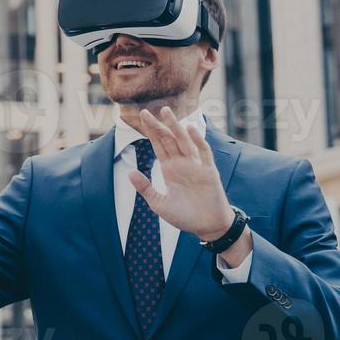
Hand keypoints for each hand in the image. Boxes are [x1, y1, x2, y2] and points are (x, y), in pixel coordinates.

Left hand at [127, 107, 235, 241]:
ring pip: (184, 141)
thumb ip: (145, 188)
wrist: (208, 227)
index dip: (150, 132)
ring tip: (166, 112)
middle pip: (168, 140)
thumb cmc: (185, 217)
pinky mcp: (209, 171)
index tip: (141, 119)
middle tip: (145, 112)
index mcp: (169, 170)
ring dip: (176, 127)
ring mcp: (196, 166)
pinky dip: (198, 140)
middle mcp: (182, 164)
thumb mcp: (159, 204)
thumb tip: (129, 172)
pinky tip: (190, 128)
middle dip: (158, 126)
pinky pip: (204, 152)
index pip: (158, 146)